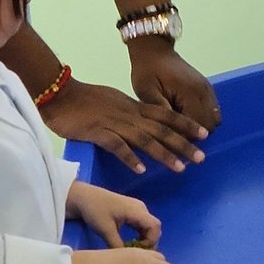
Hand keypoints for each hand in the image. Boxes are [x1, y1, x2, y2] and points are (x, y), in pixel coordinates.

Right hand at [40, 79, 205, 175]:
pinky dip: (130, 157)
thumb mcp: (115, 102)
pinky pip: (116, 145)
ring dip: (163, 153)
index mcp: (134, 107)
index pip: (166, 115)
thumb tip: (146, 124)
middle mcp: (129, 114)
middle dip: (182, 144)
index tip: (204, 134)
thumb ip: (131, 113)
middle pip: (161, 129)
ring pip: (144, 139)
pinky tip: (141, 170)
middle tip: (201, 157)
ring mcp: (114, 122)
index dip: (186, 124)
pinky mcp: (97, 131)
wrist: (60, 93)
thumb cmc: (86, 99)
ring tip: (180, 167)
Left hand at [66, 181, 160, 248]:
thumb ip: (117, 244)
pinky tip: (131, 242)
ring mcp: (137, 208)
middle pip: (154, 227)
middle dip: (150, 241)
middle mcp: (140, 208)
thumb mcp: (105, 230)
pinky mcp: (132, 211)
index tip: (139, 251)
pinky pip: (142, 224)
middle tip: (138, 254)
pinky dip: (140, 234)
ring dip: (145, 238)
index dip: (152, 240)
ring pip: (148, 226)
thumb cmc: (95, 211)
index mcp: (136, 210)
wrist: (84, 197)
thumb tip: (125, 257)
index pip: (155, 226)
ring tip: (134, 250)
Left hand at [127, 37, 221, 133]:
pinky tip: (186, 118)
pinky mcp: (206, 88)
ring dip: (201, 126)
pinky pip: (213, 110)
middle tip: (176, 136)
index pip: (198, 124)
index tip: (173, 142)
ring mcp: (207, 88)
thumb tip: (171, 132)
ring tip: (181, 128)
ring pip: (215, 118)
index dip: (186, 137)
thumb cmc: (147, 71)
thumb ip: (160, 110)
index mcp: (190, 92)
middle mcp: (204, 91)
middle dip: (196, 134)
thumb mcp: (146, 91)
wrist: (153, 50)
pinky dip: (203, 118)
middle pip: (210, 124)